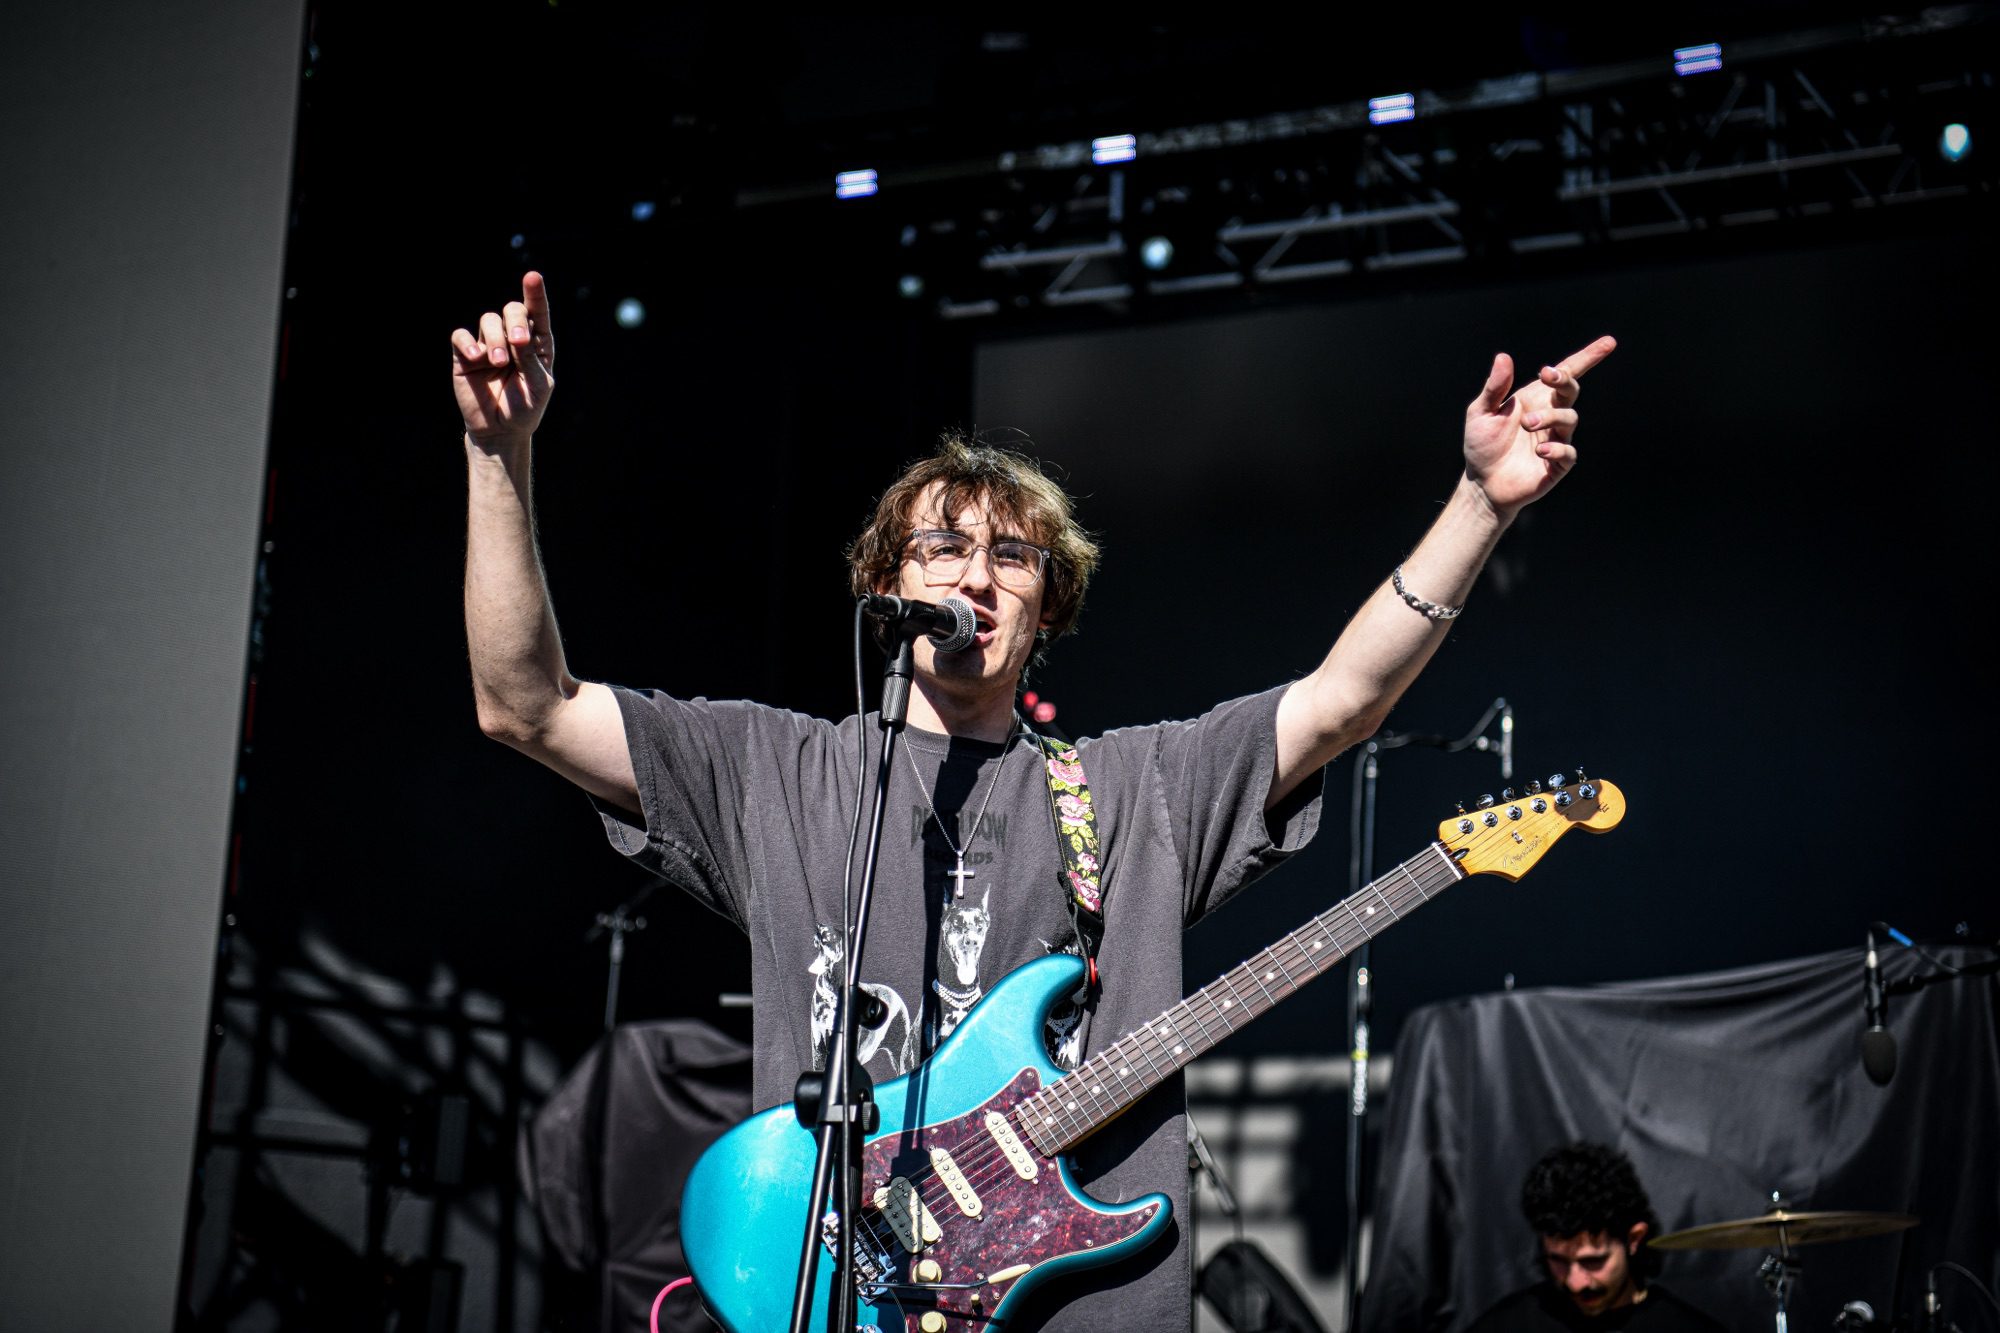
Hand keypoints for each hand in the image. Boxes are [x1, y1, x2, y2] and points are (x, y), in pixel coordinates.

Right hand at [451, 272, 555, 443]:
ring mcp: (488, 345)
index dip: (535, 294)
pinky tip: (475, 356)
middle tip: (519, 343)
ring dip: (496, 338)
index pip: (538, 313)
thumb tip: (515, 336)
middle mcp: (513, 339)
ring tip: (499, 362)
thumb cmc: (524, 408)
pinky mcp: (465, 356)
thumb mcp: (537, 386)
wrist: (500, 431)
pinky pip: (460, 336)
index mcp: (537, 344)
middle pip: (512, 310)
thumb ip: (529, 359)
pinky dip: (467, 342)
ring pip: (488, 319)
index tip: (533, 277)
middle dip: (516, 321)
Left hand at [1462, 335, 1615, 515]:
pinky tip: (1539, 450)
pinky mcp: (1556, 465)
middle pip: (1571, 391)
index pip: (1565, 374)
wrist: (1481, 483)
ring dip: (1550, 416)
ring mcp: (1555, 439)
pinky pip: (1568, 453)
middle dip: (1564, 380)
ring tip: (1526, 424)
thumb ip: (1494, 388)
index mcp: (1535, 399)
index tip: (1608, 343)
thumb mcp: (1480, 413)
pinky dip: (1557, 448)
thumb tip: (1503, 357)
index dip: (1588, 358)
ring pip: (1570, 419)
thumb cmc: (1482, 445)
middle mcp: (1549, 416)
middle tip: (1546, 375)